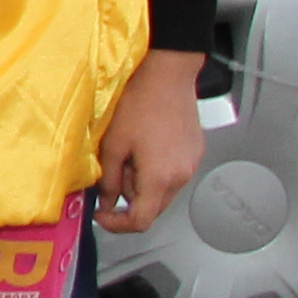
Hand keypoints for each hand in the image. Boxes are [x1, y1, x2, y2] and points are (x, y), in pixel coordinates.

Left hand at [92, 48, 210, 230]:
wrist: (168, 73)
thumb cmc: (140, 102)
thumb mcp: (113, 143)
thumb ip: (107, 178)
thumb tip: (105, 200)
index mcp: (160, 178)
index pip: (141, 221)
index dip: (117, 224)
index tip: (102, 214)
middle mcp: (181, 176)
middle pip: (153, 208)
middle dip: (128, 198)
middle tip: (113, 171)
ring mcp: (192, 165)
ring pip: (163, 191)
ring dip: (142, 183)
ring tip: (130, 153)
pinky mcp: (195, 153)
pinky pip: (173, 174)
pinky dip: (156, 171)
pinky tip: (145, 146)